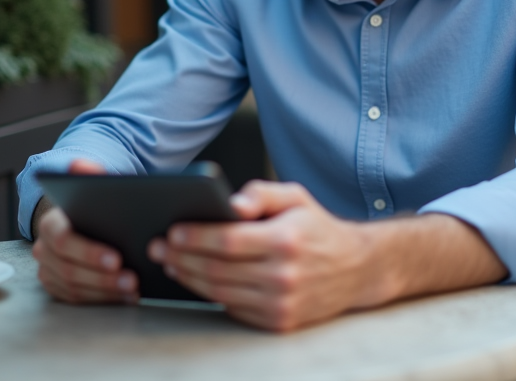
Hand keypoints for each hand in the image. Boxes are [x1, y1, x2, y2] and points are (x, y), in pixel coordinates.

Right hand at [31, 159, 139, 303]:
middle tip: (132, 280)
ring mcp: (49, 271)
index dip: (89, 252)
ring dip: (105, 292)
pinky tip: (125, 297)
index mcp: (50, 222)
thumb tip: (79, 164)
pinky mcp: (59, 288)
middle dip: (102, 277)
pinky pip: (77, 300)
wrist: (90, 222)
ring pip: (73, 288)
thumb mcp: (97, 188)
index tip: (118, 259)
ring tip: (134, 289)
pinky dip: (102, 300)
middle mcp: (44, 249)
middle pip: (68, 269)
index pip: (62, 239)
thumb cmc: (97, 206)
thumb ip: (89, 176)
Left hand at [147, 180, 376, 331]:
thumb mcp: (296, 197)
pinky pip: (233, 309)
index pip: (228, 241)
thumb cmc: (318, 228)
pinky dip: (210, 295)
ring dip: (188, 278)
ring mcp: (280, 304)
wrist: (357, 269)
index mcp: (285, 240)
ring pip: (219, 292)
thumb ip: (261, 192)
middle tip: (158, 247)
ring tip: (171, 263)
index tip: (172, 231)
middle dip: (181, 257)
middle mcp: (283, 276)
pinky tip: (196, 280)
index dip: (195, 237)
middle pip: (216, 270)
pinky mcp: (279, 323)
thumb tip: (231, 202)